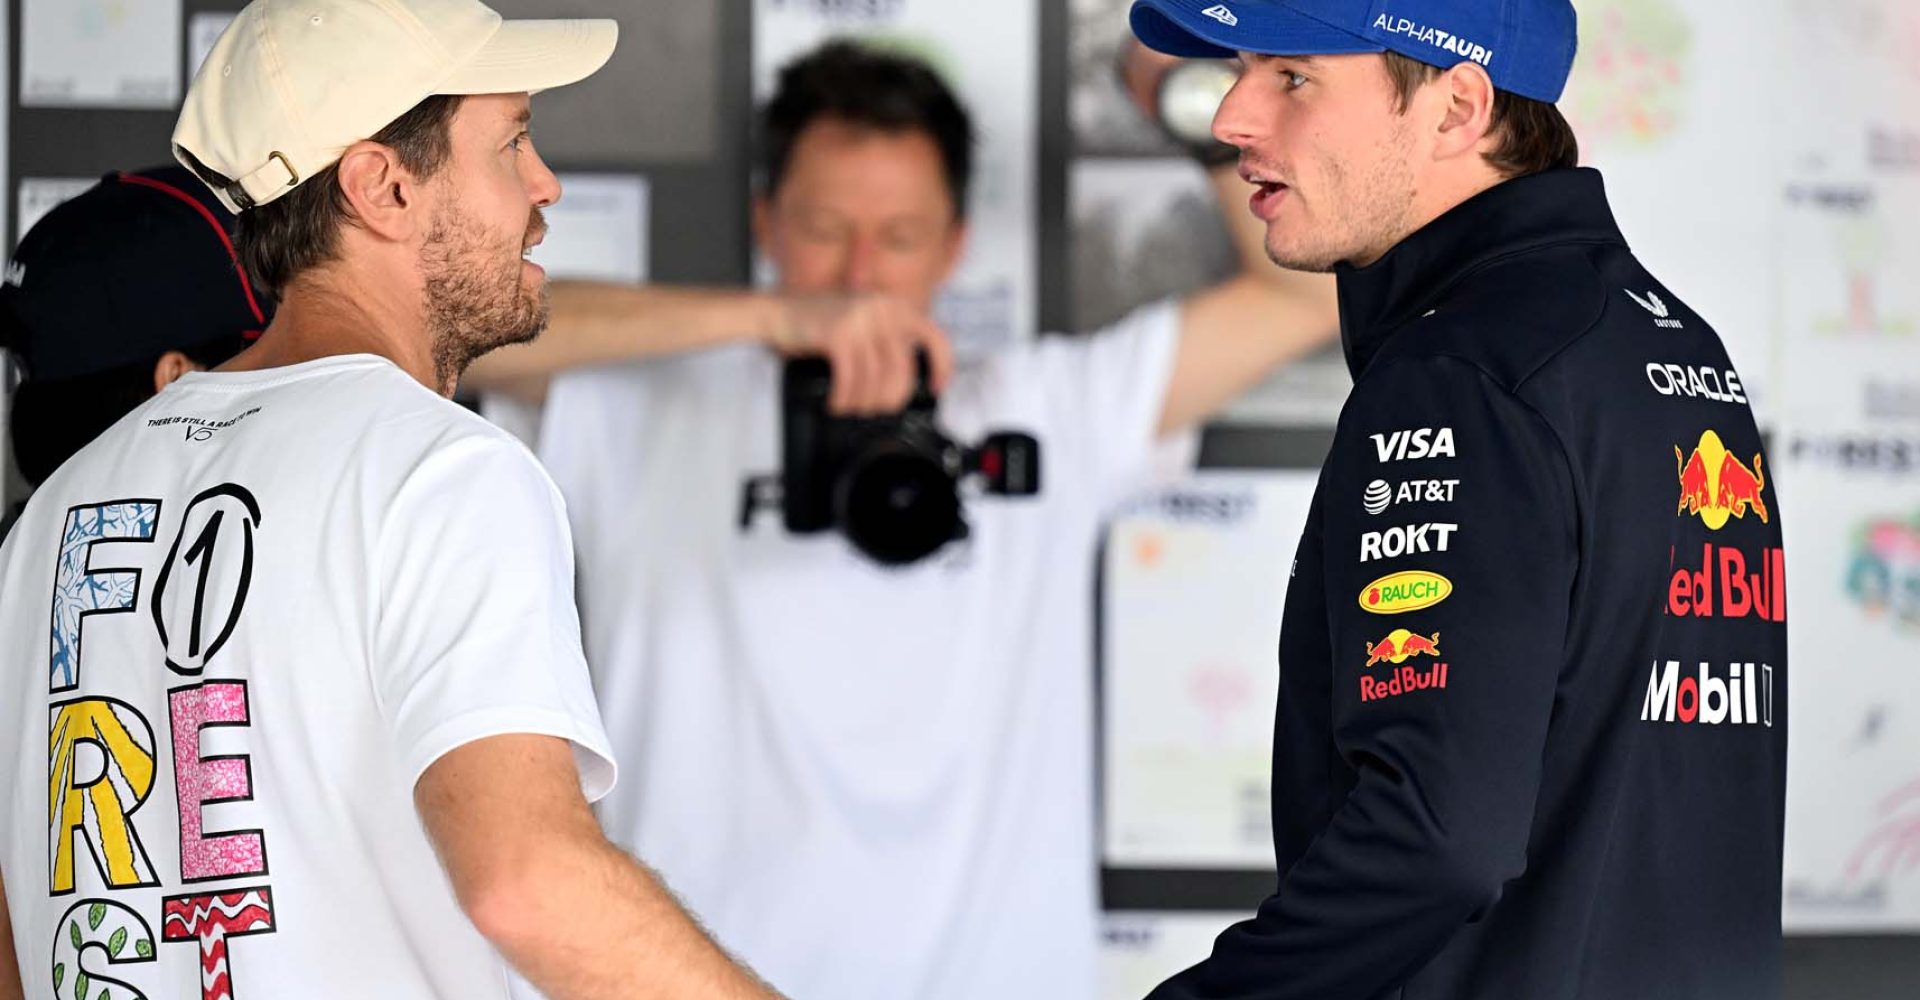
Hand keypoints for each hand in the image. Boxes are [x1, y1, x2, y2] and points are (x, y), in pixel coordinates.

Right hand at [767, 293, 954, 414]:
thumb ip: (885, 338)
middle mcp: (881, 308)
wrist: (777, 311)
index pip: (933, 336)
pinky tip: (837, 402)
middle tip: (877, 410)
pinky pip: (850, 379)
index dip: (942, 366)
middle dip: (890, 398)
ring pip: (875, 378)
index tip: (936, 387)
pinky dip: (844, 398)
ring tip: (851, 408)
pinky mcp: (837, 333)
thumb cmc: (819, 324)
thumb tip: (906, 378)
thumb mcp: (861, 322)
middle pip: (901, 369)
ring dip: (863, 403)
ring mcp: (859, 319)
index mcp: (893, 306)